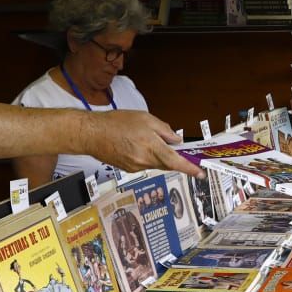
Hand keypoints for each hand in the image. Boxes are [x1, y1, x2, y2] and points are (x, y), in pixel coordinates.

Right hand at [82, 110, 202, 176]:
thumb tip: (175, 140)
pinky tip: (137, 144)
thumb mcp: (145, 118)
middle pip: (167, 164)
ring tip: (146, 139)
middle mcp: (144, 161)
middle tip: (178, 149)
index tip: (200, 173)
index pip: (175, 161)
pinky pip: (145, 164)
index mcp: (150, 147)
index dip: (189, 168)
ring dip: (159, 155)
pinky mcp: (129, 169)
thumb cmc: (115, 123)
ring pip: (156, 164)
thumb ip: (163, 130)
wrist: (91, 134)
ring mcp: (136, 167)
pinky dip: (148, 156)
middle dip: (174, 157)